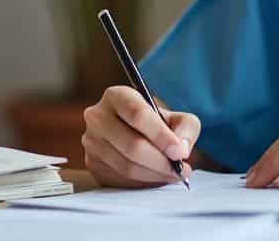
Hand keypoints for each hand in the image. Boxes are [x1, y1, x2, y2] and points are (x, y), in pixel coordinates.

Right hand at [82, 86, 200, 187]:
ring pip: (126, 165)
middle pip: (132, 144)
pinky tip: (156, 179)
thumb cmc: (156, 125)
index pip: (137, 114)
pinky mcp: (92, 164)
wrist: (134, 136)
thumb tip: (181, 149)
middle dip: (160, 161)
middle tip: (180, 169)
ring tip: (173, 175)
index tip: (179, 152)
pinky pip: (120, 179)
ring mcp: (91, 142)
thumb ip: (186, 128)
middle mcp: (98, 116)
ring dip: (154, 175)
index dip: (160, 135)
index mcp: (116, 96)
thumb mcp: (177, 117)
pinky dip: (143, 183)